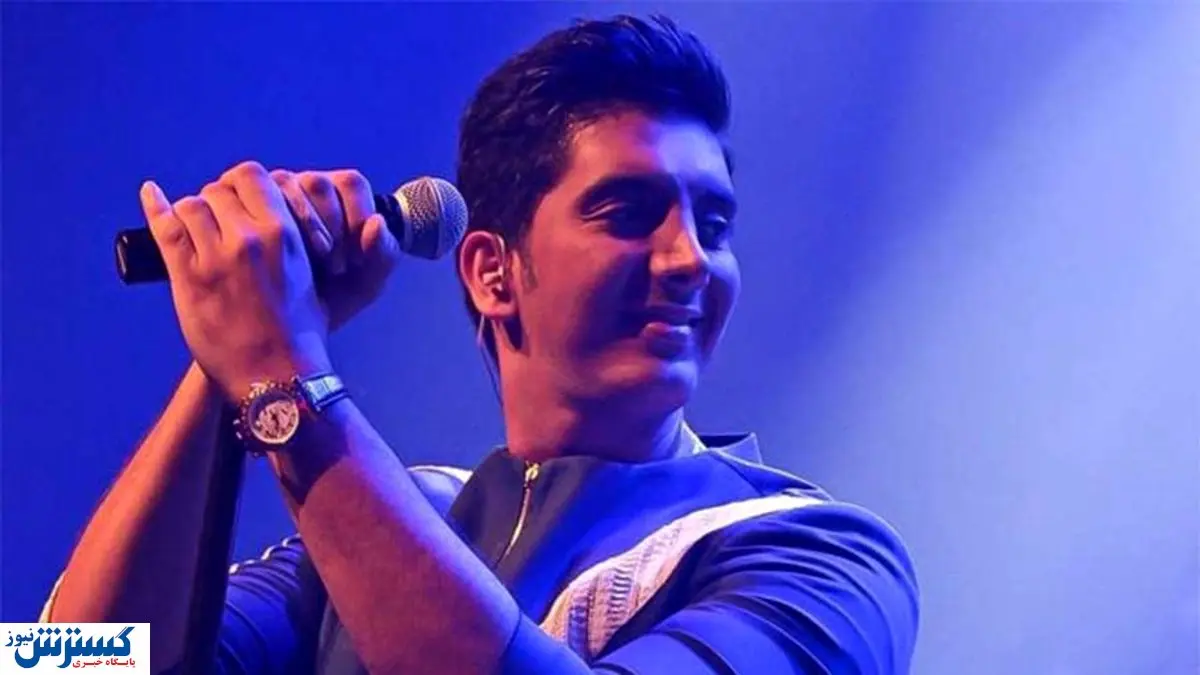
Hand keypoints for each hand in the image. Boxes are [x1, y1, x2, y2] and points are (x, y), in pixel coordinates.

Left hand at [141, 161, 331, 398]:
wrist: (278, 376)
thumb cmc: (301, 332)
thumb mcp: (310, 275)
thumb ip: (293, 240)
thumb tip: (273, 215)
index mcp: (285, 234)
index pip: (251, 176)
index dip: (240, 185)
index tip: (238, 202)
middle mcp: (251, 239)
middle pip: (218, 190)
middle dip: (216, 202)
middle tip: (216, 224)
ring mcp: (217, 257)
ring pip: (192, 206)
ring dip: (191, 214)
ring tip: (196, 233)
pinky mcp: (190, 278)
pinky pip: (166, 229)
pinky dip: (154, 207)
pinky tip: (149, 194)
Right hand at [267, 169, 400, 329]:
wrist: (293, 323)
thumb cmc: (334, 295)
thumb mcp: (364, 284)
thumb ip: (382, 256)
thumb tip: (376, 223)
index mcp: (341, 198)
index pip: (350, 185)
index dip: (356, 215)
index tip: (357, 258)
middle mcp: (306, 189)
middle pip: (317, 184)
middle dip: (328, 225)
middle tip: (335, 267)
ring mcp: (273, 195)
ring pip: (284, 186)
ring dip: (301, 225)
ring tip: (314, 267)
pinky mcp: (247, 208)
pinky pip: (255, 201)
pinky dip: (270, 226)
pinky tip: (283, 260)